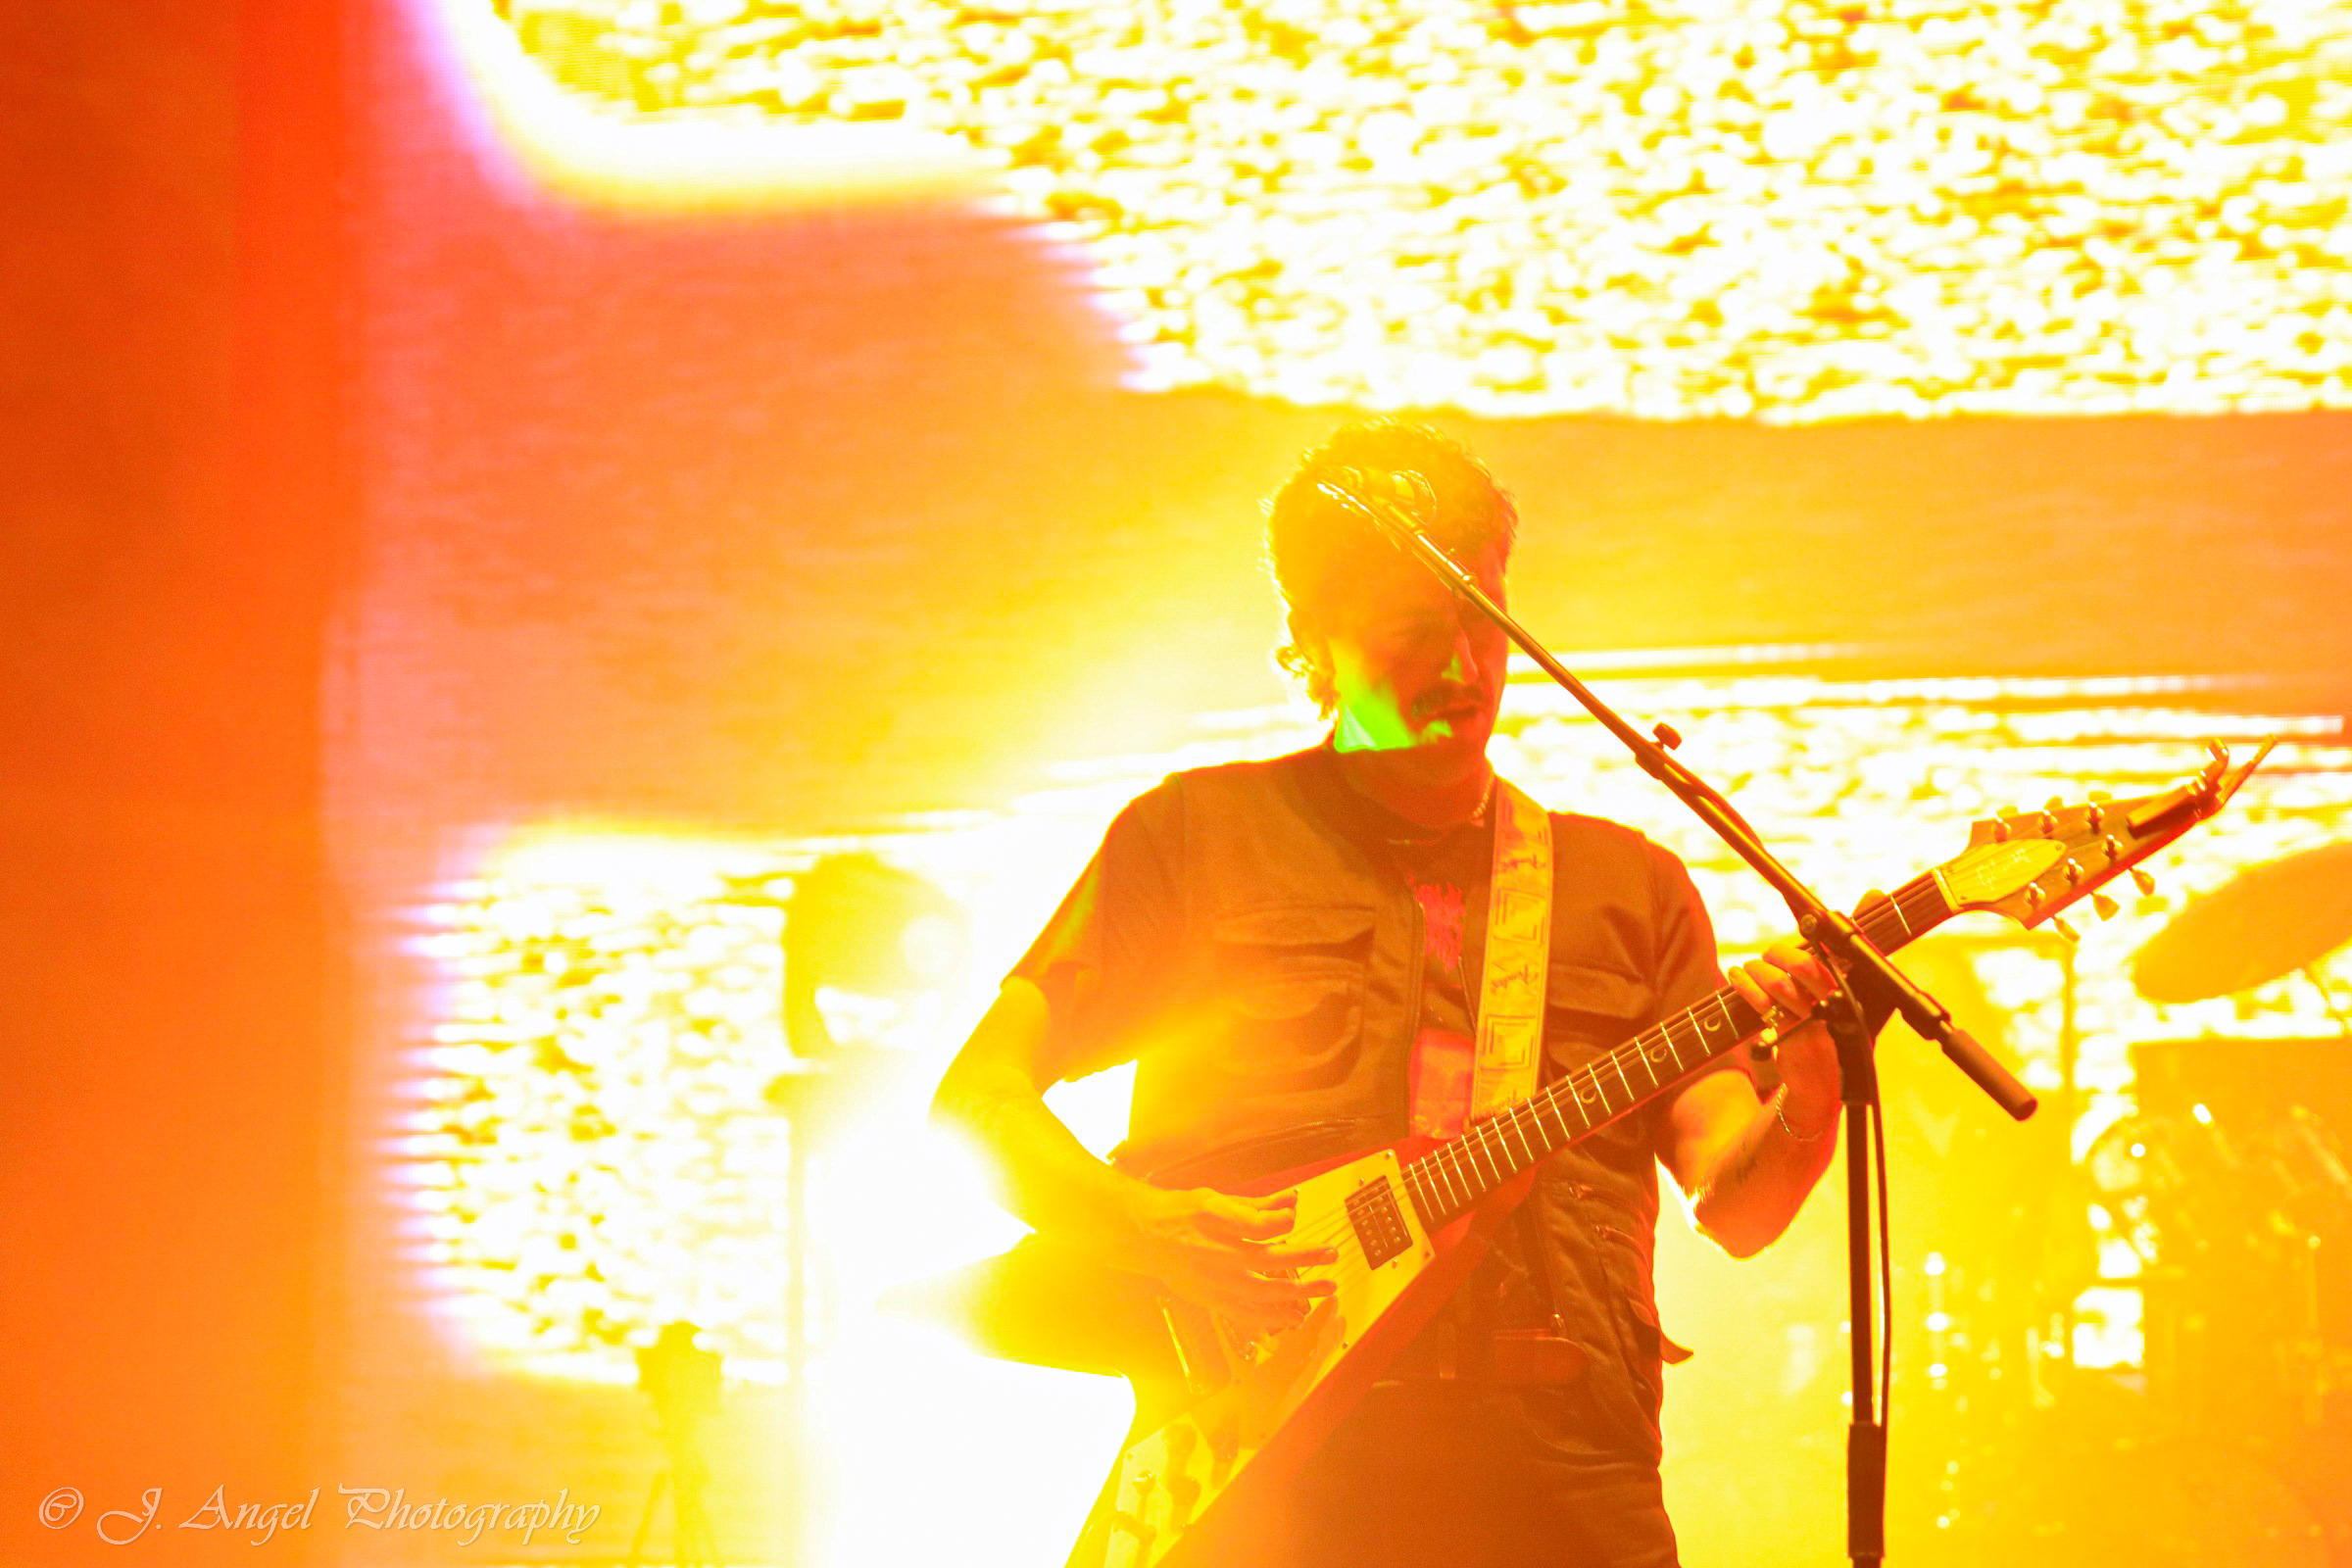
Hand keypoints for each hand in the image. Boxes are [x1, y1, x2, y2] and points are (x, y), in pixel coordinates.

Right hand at [1108, 1186, 1337, 1332]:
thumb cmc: (1181, 1215)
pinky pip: (1246, 1315)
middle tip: (1330, 1256)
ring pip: (1261, 1295)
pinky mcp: (1211, 1300)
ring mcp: (1213, 1283)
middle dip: (1305, 1260)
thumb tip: (1291, 1201)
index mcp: (1215, 1225)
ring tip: (1323, 1290)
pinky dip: (1272, 1318)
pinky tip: (1293, 1316)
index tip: (1295, 1217)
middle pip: (1268, 1262)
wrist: (1145, 1238)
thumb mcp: (1217, 1199)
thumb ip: (1257, 1205)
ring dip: (1296, 1293)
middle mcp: (1215, 1257)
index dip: (1284, 1221)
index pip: (1260, 1226)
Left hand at [1729, 936, 1843, 1129]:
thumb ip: (1812, 987)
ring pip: (1780, 983)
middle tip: (1765, 956)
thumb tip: (1788, 954)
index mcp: (1841, 995)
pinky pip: (1764, 1005)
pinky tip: (1735, 977)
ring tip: (1746, 968)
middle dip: (1777, 954)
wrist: (1820, 1085)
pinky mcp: (1791, 1037)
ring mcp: (1811, 1022)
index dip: (1796, 948)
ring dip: (1757, 970)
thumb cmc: (1819, 1043)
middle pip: (1803, 965)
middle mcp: (1830, 1005)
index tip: (1780, 949)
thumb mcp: (1825, 1012)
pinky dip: (1745, 986)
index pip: (1820, 961)